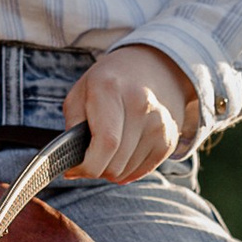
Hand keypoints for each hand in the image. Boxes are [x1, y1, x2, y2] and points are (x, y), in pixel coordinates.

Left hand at [61, 44, 197, 182]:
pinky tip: (123, 150)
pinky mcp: (169, 140)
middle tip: (89, 156)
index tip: (74, 168)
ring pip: (126, 172)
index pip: (106, 143)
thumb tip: (74, 166)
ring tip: (107, 148)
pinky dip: (127, 169)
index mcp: (111, 89)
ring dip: (111, 169)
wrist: (152, 69)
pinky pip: (141, 172)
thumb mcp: (80, 93)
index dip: (87, 166)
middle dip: (96, 169)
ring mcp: (159, 123)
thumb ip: (72, 127)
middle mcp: (141, 105)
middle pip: (115, 164)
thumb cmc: (108, 84)